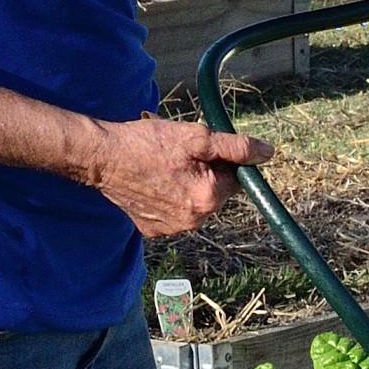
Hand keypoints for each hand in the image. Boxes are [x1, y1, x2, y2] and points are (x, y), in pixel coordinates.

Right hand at [80, 114, 265, 238]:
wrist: (101, 158)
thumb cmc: (147, 144)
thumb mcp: (196, 137)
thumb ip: (235, 147)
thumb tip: (267, 153)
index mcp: (208, 199)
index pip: (235, 180)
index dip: (223, 162)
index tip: (202, 150)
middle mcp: (193, 221)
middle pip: (215, 193)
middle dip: (204, 173)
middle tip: (179, 155)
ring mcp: (172, 229)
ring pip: (195, 203)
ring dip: (187, 185)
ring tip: (163, 167)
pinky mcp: (154, 231)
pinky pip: (174, 213)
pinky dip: (169, 198)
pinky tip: (152, 182)